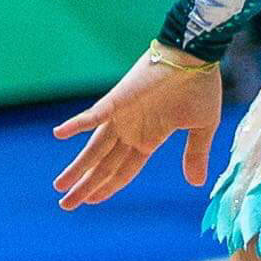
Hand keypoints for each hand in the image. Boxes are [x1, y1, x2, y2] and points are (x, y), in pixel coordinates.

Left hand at [52, 49, 222, 206]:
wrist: (196, 55)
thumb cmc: (201, 87)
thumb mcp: (202, 128)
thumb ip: (195, 155)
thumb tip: (196, 184)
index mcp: (149, 139)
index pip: (123, 170)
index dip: (107, 187)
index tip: (92, 202)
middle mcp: (131, 131)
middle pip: (103, 166)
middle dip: (85, 186)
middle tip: (66, 204)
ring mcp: (121, 117)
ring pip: (93, 148)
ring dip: (77, 167)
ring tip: (59, 186)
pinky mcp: (117, 100)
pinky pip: (92, 115)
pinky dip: (76, 124)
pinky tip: (59, 134)